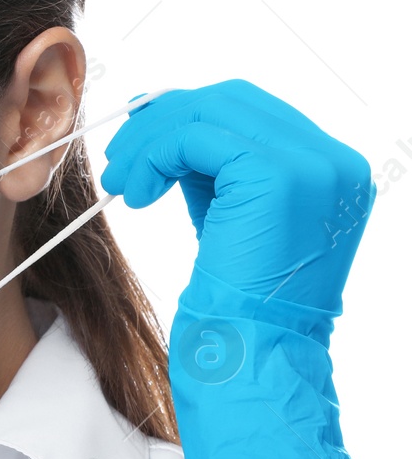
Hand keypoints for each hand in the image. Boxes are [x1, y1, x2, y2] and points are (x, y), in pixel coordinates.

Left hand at [99, 80, 375, 458]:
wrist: (251, 360)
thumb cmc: (236, 304)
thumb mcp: (229, 216)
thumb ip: (212, 167)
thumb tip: (161, 114)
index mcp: (334, 171)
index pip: (250, 110)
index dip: (187, 116)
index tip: (140, 145)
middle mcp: (336, 163)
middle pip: (231, 98)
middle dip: (164, 122)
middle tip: (121, 162)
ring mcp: (314, 167)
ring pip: (208, 110)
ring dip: (149, 139)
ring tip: (122, 181)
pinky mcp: (276, 177)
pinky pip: (197, 134)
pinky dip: (155, 154)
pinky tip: (136, 192)